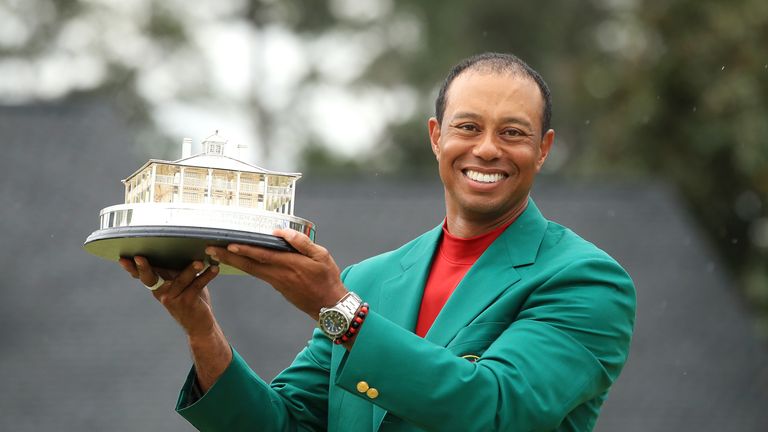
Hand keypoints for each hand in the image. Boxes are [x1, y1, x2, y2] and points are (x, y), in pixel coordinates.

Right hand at [118, 256, 220, 338]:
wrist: (200, 324)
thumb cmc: (191, 298)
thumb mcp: (180, 283)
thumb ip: (175, 270)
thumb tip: (179, 246)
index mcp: (158, 286)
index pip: (142, 275)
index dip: (132, 268)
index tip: (122, 258)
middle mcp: (162, 292)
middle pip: (150, 278)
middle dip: (144, 268)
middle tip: (139, 258)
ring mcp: (173, 298)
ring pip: (180, 280)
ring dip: (190, 269)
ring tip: (199, 261)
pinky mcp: (187, 302)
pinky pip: (197, 285)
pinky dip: (207, 276)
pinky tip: (215, 269)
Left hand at [205, 229, 347, 319]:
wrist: (330, 306)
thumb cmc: (328, 279)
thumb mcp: (322, 256)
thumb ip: (301, 243)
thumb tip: (280, 232)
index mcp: (290, 265)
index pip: (262, 256)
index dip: (244, 250)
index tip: (228, 245)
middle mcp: (279, 275)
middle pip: (249, 265)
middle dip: (228, 257)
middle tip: (210, 250)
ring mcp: (277, 283)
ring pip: (251, 270)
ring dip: (234, 262)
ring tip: (219, 254)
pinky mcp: (278, 287)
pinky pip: (259, 274)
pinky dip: (246, 267)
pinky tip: (240, 262)